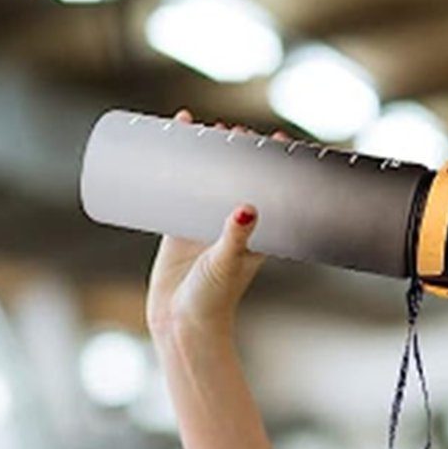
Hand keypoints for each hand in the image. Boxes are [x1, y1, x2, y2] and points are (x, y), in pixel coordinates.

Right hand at [145, 114, 268, 350]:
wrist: (182, 323)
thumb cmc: (213, 301)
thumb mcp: (226, 263)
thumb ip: (235, 236)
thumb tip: (247, 208)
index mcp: (256, 236)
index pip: (272, 193)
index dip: (275, 167)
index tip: (276, 139)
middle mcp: (233, 228)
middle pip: (239, 179)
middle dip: (238, 152)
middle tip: (233, 129)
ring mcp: (205, 224)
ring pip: (208, 180)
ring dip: (207, 154)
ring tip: (202, 126)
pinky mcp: (178, 226)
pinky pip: (178, 187)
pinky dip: (176, 163)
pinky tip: (171, 138)